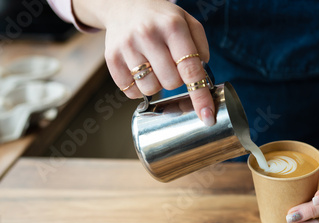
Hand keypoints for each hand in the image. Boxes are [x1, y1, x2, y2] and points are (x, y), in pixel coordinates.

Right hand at [101, 0, 214, 124]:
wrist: (124, 4)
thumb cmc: (162, 19)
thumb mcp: (188, 22)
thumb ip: (201, 48)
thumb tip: (202, 78)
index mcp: (173, 26)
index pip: (190, 69)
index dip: (200, 96)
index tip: (207, 116)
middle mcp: (148, 35)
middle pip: (171, 83)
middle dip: (175, 80)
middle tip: (170, 64)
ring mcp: (127, 46)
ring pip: (150, 89)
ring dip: (157, 85)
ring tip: (154, 66)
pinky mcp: (111, 58)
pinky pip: (130, 91)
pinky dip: (138, 88)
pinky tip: (139, 70)